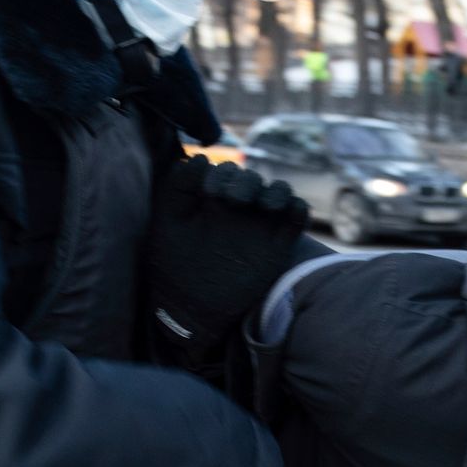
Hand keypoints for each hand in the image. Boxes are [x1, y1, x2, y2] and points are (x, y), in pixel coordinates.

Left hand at [144, 155, 309, 364]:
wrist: (192, 308)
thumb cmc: (174, 267)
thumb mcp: (169, 224)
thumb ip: (179, 188)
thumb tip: (199, 157)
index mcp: (211, 202)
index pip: (226, 172)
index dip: (222, 175)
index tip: (210, 193)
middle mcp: (238, 210)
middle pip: (253, 179)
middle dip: (246, 182)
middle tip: (235, 199)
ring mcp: (260, 226)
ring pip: (278, 192)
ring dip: (275, 190)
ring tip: (264, 204)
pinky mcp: (278, 245)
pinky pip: (297, 218)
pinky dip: (297, 209)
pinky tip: (286, 212)